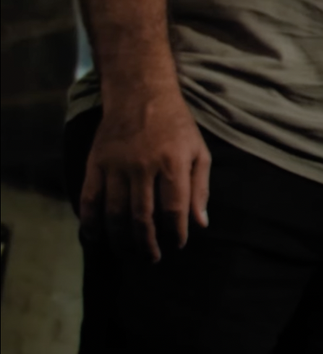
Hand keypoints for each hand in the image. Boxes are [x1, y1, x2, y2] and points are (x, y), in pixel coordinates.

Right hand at [79, 93, 210, 262]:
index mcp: (173, 164)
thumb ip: (200, 188)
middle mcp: (143, 167)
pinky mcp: (95, 164)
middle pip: (142, 217)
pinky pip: (90, 199)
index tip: (177, 245)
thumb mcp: (199, 152)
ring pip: (115, 212)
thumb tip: (200, 223)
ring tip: (128, 253)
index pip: (174, 210)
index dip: (175, 233)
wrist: (140, 95)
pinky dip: (90, 222)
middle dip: (147, 244)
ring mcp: (116, 166)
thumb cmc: (176, 126)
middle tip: (151, 258)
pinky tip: (95, 238)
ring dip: (120, 239)